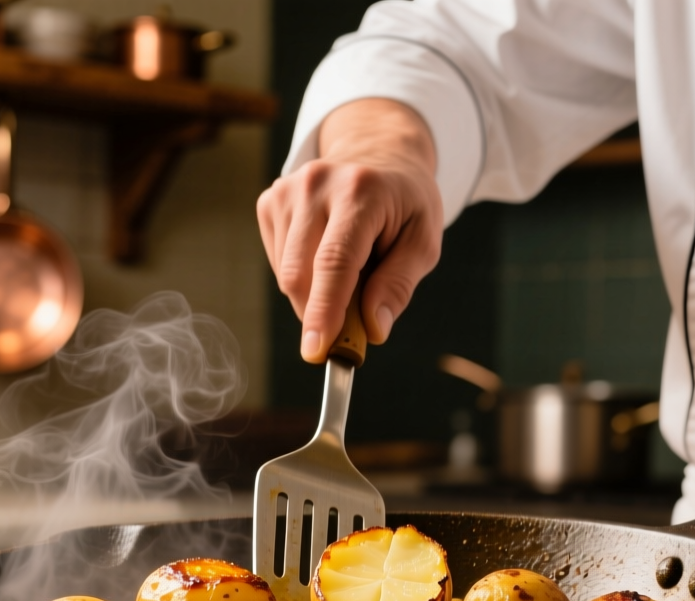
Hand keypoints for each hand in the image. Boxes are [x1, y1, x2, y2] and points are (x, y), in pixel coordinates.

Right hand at [257, 99, 443, 361]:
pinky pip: (279, 263)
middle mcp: (317, 184)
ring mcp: (287, 190)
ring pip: (287, 274)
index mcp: (361, 191)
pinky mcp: (270, 201)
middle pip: (301, 274)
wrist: (379, 156)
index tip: (316, 350)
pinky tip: (326, 257)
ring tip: (351, 272)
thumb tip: (373, 329)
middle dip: (322, 313)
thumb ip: (399, 285)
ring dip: (315, 294)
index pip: (335, 261)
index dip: (324, 310)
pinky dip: (304, 276)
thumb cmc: (406, 205)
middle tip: (352, 327)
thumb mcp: (423, 242)